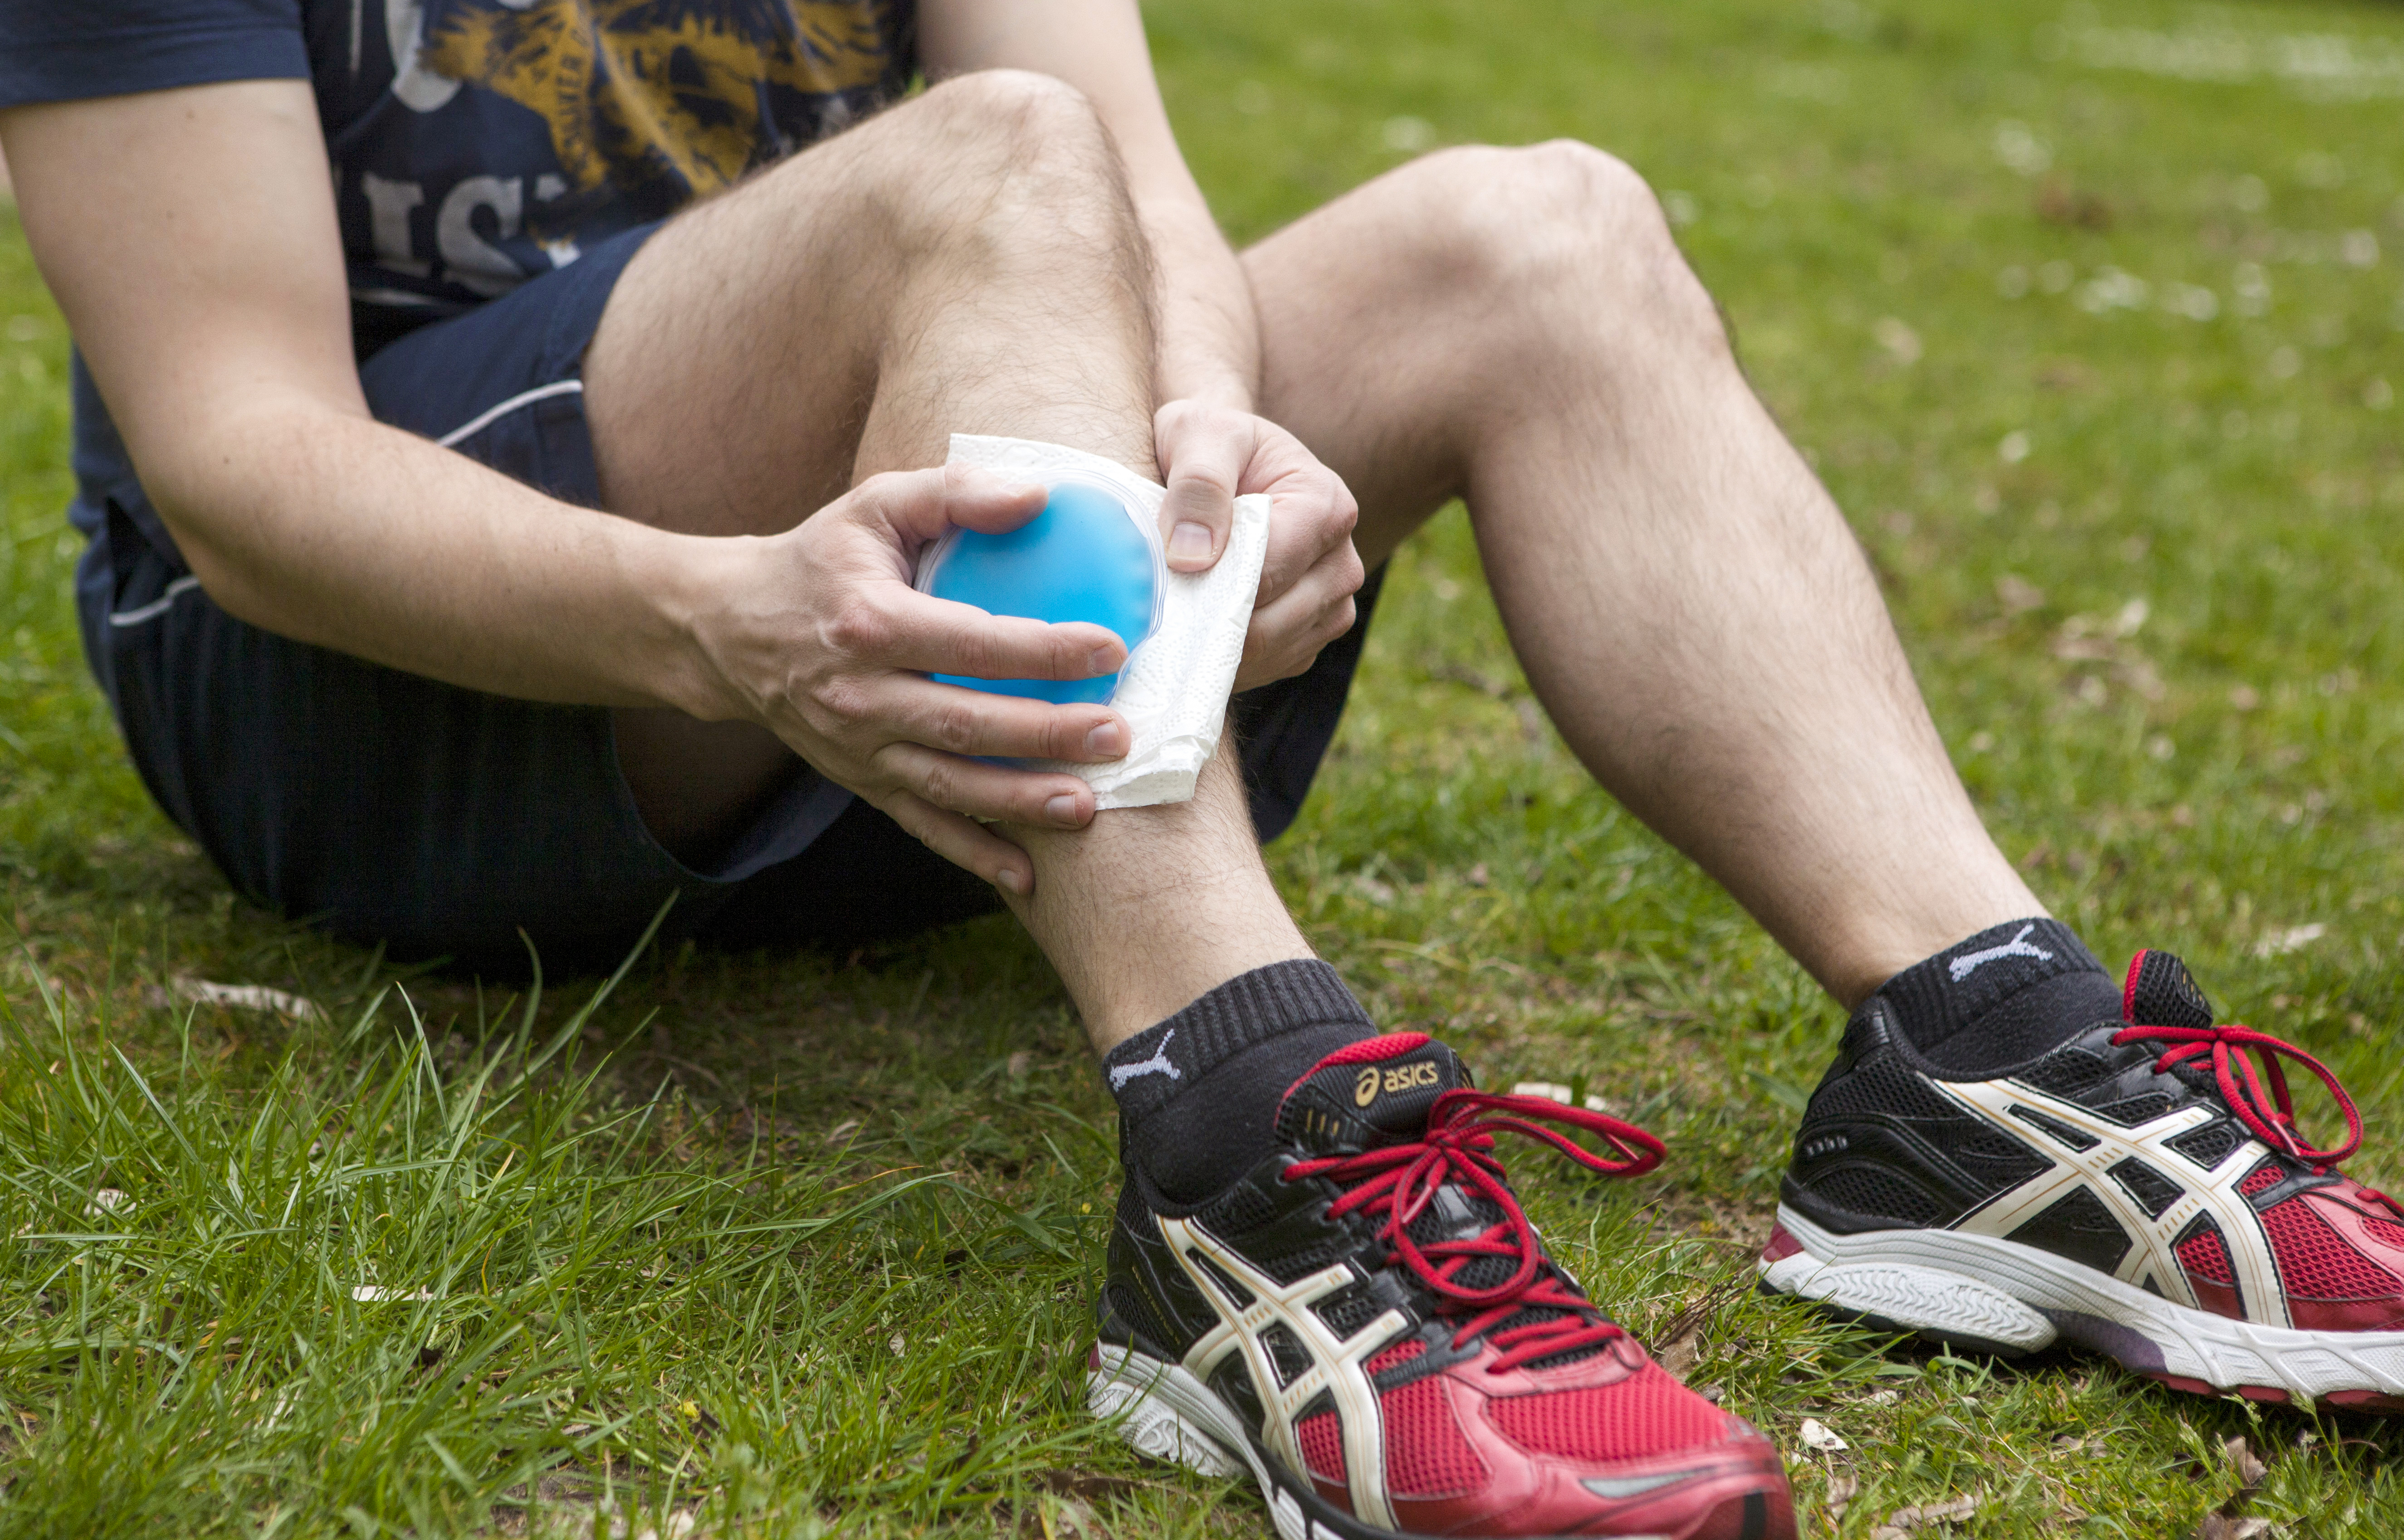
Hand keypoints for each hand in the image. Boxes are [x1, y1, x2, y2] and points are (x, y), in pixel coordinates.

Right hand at [690, 465, 1134, 894]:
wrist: (727, 630)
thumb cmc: (820, 560)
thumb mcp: (876, 506)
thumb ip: (957, 495)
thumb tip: (1041, 496)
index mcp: (870, 622)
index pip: (971, 643)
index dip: (1044, 650)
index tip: (1111, 650)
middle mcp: (859, 694)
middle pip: (965, 723)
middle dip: (1046, 734)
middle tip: (1117, 735)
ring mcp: (857, 748)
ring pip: (948, 784)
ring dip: (1019, 801)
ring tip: (1088, 806)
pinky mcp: (858, 781)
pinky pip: (921, 824)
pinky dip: (973, 853)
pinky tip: (1028, 876)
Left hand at [1153, 401, 1364, 691]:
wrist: (1223, 459)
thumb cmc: (1210, 441)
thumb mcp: (1200, 434)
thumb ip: (1198, 485)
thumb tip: (1192, 558)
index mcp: (1327, 507)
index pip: (1269, 573)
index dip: (1211, 586)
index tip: (1162, 582)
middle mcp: (1342, 563)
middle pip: (1271, 624)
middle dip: (1210, 622)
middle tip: (1157, 608)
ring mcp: (1333, 605)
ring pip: (1270, 652)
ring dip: (1216, 646)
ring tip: (1175, 615)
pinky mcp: (1311, 635)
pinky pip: (1269, 666)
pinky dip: (1228, 659)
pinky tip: (1197, 630)